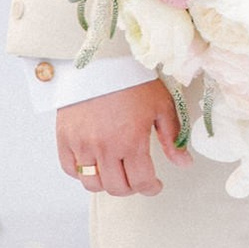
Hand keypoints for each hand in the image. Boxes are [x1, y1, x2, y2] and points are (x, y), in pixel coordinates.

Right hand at [54, 80, 182, 196]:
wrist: (101, 59)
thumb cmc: (132, 79)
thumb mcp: (161, 105)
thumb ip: (172, 138)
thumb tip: (183, 162)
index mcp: (131, 141)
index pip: (141, 182)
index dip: (151, 188)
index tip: (154, 185)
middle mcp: (105, 147)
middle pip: (116, 188)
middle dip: (131, 188)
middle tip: (136, 178)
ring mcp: (82, 144)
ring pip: (92, 183)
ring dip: (106, 184)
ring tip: (115, 172)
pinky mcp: (64, 137)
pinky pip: (70, 169)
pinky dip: (82, 172)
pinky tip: (94, 162)